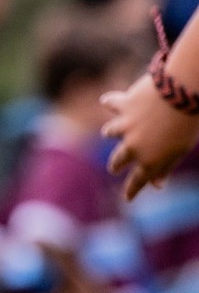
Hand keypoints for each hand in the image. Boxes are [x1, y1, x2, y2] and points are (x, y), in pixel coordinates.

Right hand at [102, 74, 198, 199]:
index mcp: (150, 161)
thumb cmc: (187, 124)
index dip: (131, 191)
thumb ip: (166, 167)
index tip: (127, 198)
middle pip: (118, 160)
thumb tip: (158, 185)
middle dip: (116, 166)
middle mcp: (133, 147)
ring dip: (110, 133)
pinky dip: (109, 102)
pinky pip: (112, 104)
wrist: (181, 94)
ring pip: (110, 132)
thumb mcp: (181, 150)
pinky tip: (105, 101)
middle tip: (114, 168)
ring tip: (107, 133)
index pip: (137, 182)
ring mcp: (125, 126)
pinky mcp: (123, 105)